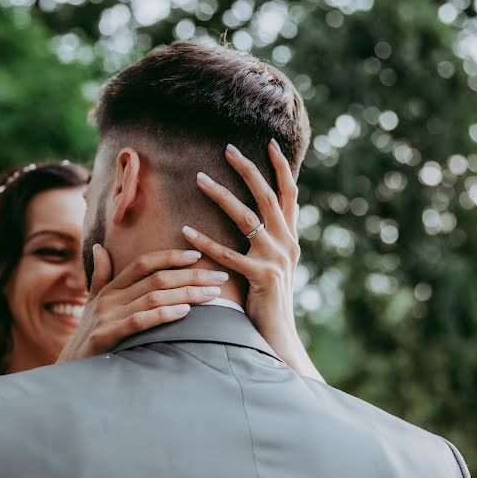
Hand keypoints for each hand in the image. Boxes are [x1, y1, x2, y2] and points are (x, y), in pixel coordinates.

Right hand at [57, 247, 228, 361]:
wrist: (69, 371)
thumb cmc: (87, 337)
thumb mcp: (93, 304)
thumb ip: (101, 276)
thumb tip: (99, 247)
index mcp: (110, 289)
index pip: (143, 263)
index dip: (170, 256)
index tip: (197, 256)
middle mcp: (109, 298)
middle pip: (156, 278)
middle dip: (191, 275)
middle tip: (219, 277)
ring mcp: (107, 317)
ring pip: (153, 297)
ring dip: (187, 294)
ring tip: (212, 295)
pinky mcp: (106, 337)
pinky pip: (139, 321)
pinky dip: (163, 314)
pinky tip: (184, 311)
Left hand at [180, 140, 322, 381]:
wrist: (278, 334)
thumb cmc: (269, 299)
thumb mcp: (276, 264)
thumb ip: (271, 238)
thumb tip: (263, 214)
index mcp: (290, 237)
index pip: (288, 194)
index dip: (280, 168)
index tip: (268, 143)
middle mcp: (287, 243)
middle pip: (267, 197)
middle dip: (248, 170)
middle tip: (227, 148)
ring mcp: (275, 259)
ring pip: (247, 218)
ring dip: (222, 195)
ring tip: (199, 178)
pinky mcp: (260, 277)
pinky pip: (228, 254)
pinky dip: (205, 241)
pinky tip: (186, 230)